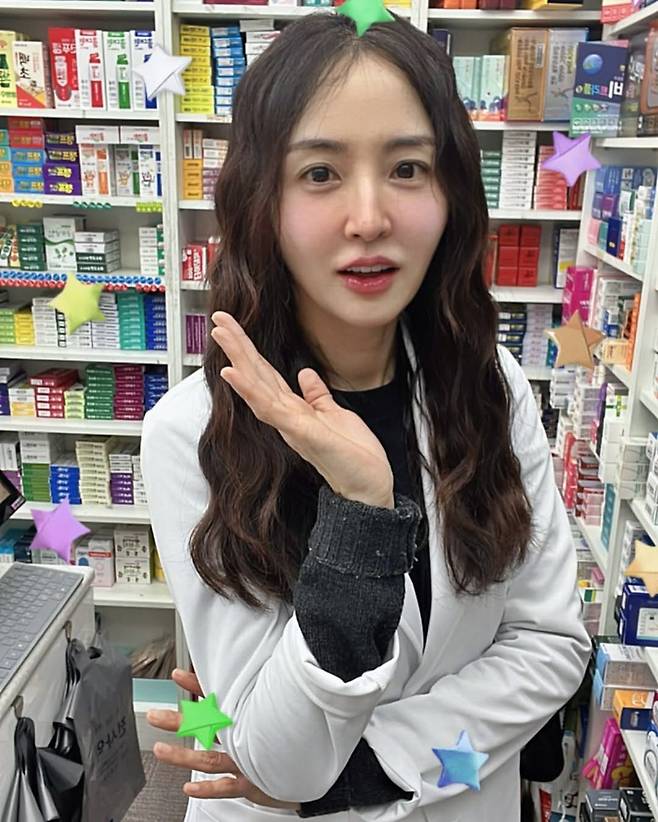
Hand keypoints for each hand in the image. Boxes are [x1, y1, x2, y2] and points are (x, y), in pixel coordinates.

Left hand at [147, 669, 300, 810]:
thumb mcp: (277, 711)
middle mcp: (245, 738)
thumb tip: (256, 672)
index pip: (218, 698)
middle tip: (154, 716)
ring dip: (184, 756)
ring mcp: (248, 761)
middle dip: (179, 721)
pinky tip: (190, 788)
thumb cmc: (293, 739)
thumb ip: (262, 695)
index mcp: (248, 718)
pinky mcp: (255, 783)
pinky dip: (209, 788)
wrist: (316, 768)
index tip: (178, 675)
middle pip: (207, 727)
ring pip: (211, 759)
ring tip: (160, 751)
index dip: (197, 685)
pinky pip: (228, 787)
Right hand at [210, 311, 393, 507]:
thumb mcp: (334, 415)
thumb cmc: (354, 456)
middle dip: (237, 346)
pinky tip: (234, 373)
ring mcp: (290, 425)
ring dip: (237, 360)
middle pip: (256, 375)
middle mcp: (286, 417)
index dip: (250, 350)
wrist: (369, 487)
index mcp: (294, 410)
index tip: (234, 327)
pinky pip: (270, 407)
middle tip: (218, 319)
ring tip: (221, 335)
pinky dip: (249, 389)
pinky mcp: (299, 432)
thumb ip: (316, 395)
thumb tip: (305, 374)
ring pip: (257, 387)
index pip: (266, 374)